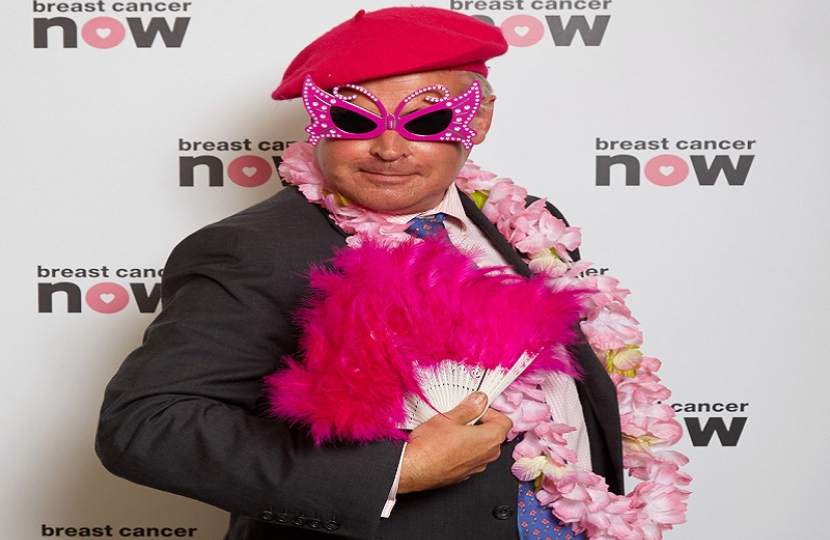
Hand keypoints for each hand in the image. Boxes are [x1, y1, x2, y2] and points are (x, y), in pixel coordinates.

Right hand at [397, 392, 512, 493]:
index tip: (477, 407)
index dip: (491, 411)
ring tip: (452, 429)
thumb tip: (480, 400)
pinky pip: (470, 457)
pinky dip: (463, 449)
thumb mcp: (450, 417)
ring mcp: (476, 468)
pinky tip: (446, 443)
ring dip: (472, 436)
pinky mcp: (464, 475)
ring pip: (482, 447)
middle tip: (463, 416)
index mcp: (489, 440)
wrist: (412, 469)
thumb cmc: (429, 447)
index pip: (505, 422)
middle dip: (481, 423)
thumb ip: (470, 408)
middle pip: (494, 434)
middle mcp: (487, 457)